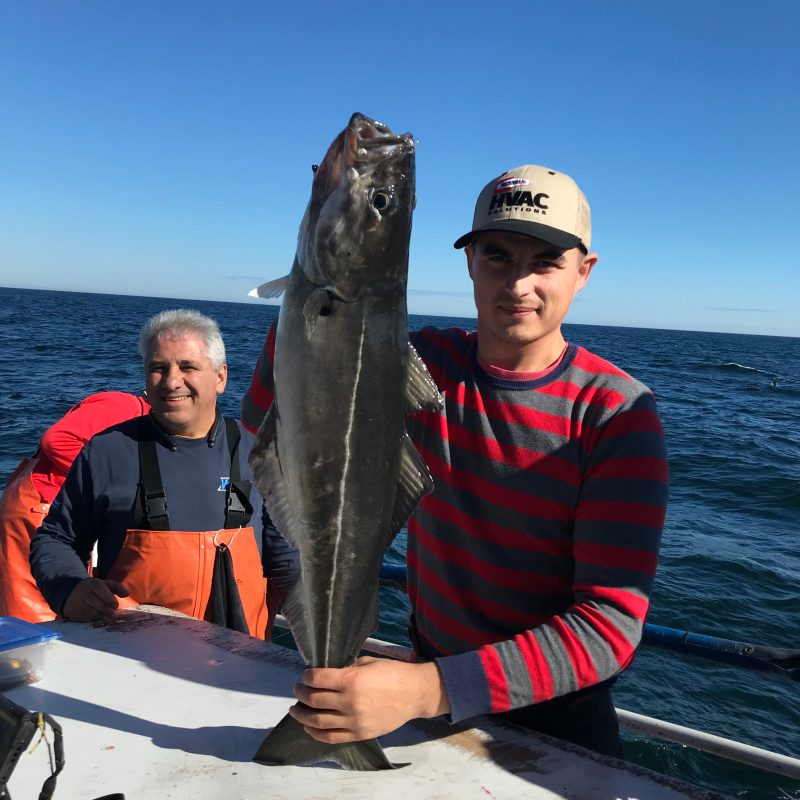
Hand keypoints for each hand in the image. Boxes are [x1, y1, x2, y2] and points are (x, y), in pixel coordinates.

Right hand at [62, 577, 129, 621]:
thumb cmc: (93, 589)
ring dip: (102, 614)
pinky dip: (94, 618)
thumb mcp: (105, 584)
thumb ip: (117, 588)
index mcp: (92, 584)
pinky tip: (94, 613)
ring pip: (95, 614)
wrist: (71, 593)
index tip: (115, 605)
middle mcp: (83, 594)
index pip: (102, 592)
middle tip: (110, 609)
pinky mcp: (74, 614)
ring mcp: (77, 605)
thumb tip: (127, 594)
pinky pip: (88, 620)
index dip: (110, 600)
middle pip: (100, 606)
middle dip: (108, 609)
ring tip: (102, 610)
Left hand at [288, 656, 449, 742]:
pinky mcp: (359, 734)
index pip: (317, 679)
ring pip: (317, 721)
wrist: (414, 694)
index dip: (306, 677)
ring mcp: (354, 720)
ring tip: (296, 709)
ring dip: (302, 715)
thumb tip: (328, 675)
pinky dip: (315, 733)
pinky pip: (331, 737)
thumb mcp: (367, 662)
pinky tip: (308, 727)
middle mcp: (349, 701)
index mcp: (351, 679)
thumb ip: (346, 669)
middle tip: (297, 689)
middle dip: (301, 693)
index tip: (304, 676)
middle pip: (314, 700)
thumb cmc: (392, 673)